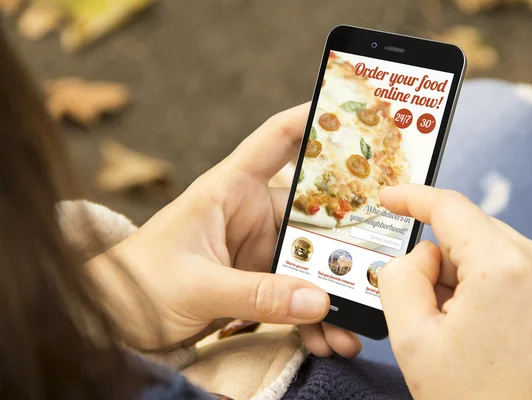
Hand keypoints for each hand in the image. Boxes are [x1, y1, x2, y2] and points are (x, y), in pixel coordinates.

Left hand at [92, 104, 360, 356]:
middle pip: (313, 212)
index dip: (314, 120)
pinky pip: (297, 293)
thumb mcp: (195, 286)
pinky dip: (313, 316)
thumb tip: (318, 300)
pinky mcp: (258, 281)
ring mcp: (257, 249)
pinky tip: (328, 339)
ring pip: (311, 260)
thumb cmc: (137, 283)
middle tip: (381, 260)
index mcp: (229, 189)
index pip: (276, 139)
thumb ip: (255, 293)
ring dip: (333, 290)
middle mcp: (251, 213)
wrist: (113, 321)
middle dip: (346, 238)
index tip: (357, 114)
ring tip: (353, 326)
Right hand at [377, 185, 531, 399]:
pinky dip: (504, 294)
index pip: (450, 207)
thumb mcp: (413, 340)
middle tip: (427, 308)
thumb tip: (422, 255)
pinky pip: (531, 279)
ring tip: (465, 334)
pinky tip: (495, 338)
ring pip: (503, 257)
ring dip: (474, 280)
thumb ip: (401, 277)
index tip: (390, 198)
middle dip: (444, 259)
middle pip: (477, 235)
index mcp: (504, 268)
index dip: (412, 197)